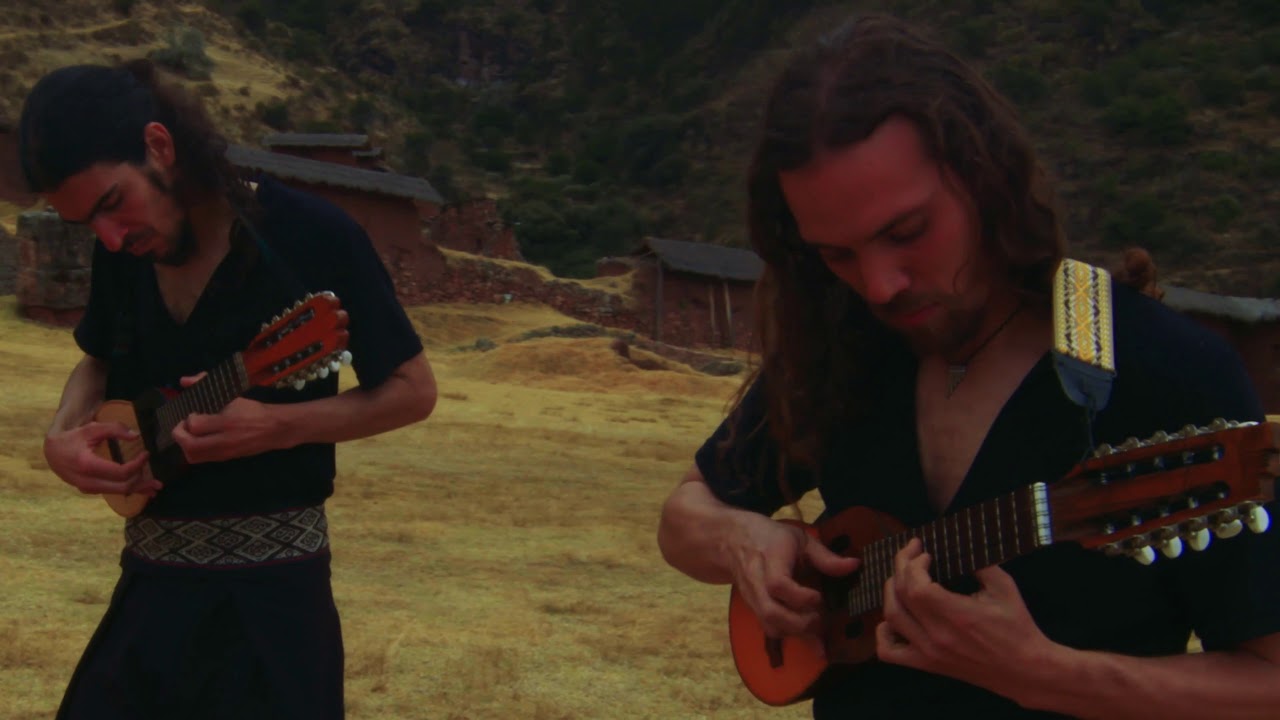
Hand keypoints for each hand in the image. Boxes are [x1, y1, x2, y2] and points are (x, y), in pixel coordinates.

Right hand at [43, 422, 161, 496]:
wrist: (52, 451)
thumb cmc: (74, 438)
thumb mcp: (92, 428)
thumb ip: (114, 429)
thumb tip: (136, 436)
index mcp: (87, 465)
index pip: (120, 472)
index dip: (137, 465)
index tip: (146, 454)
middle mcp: (87, 481)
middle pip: (122, 487)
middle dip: (142, 483)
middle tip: (158, 479)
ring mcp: (87, 488)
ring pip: (118, 492)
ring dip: (137, 490)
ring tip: (155, 488)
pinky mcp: (89, 490)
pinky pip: (112, 492)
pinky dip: (128, 490)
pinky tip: (141, 490)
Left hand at [169, 373, 282, 462]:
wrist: (275, 429)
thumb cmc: (253, 411)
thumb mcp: (232, 396)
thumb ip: (205, 385)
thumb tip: (184, 380)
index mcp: (227, 422)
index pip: (195, 425)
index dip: (189, 418)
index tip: (193, 412)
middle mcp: (224, 440)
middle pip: (190, 445)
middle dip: (180, 435)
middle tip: (183, 425)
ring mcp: (225, 452)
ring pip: (193, 456)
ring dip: (185, 445)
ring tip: (190, 434)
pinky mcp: (226, 458)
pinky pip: (202, 459)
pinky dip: (194, 450)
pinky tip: (199, 440)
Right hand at [729, 515, 858, 643]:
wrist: (731, 541)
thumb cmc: (771, 537)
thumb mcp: (799, 539)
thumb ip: (825, 556)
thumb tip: (855, 566)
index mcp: (770, 557)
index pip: (778, 584)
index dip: (801, 598)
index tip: (820, 598)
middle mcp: (757, 581)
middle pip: (771, 612)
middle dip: (800, 624)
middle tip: (822, 622)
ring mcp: (752, 597)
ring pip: (769, 624)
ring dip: (795, 634)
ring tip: (818, 632)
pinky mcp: (753, 608)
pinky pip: (768, 628)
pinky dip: (789, 635)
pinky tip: (807, 638)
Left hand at [876, 538, 1053, 696]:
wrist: (1025, 670)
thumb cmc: (1017, 627)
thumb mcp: (1004, 588)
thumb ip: (980, 564)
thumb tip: (959, 543)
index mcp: (956, 615)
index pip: (916, 585)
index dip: (913, 563)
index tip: (924, 551)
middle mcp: (937, 635)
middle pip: (900, 596)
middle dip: (900, 568)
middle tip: (911, 553)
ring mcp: (928, 652)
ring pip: (891, 618)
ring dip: (891, 592)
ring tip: (902, 577)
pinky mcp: (927, 665)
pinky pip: (889, 652)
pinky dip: (883, 632)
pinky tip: (893, 617)